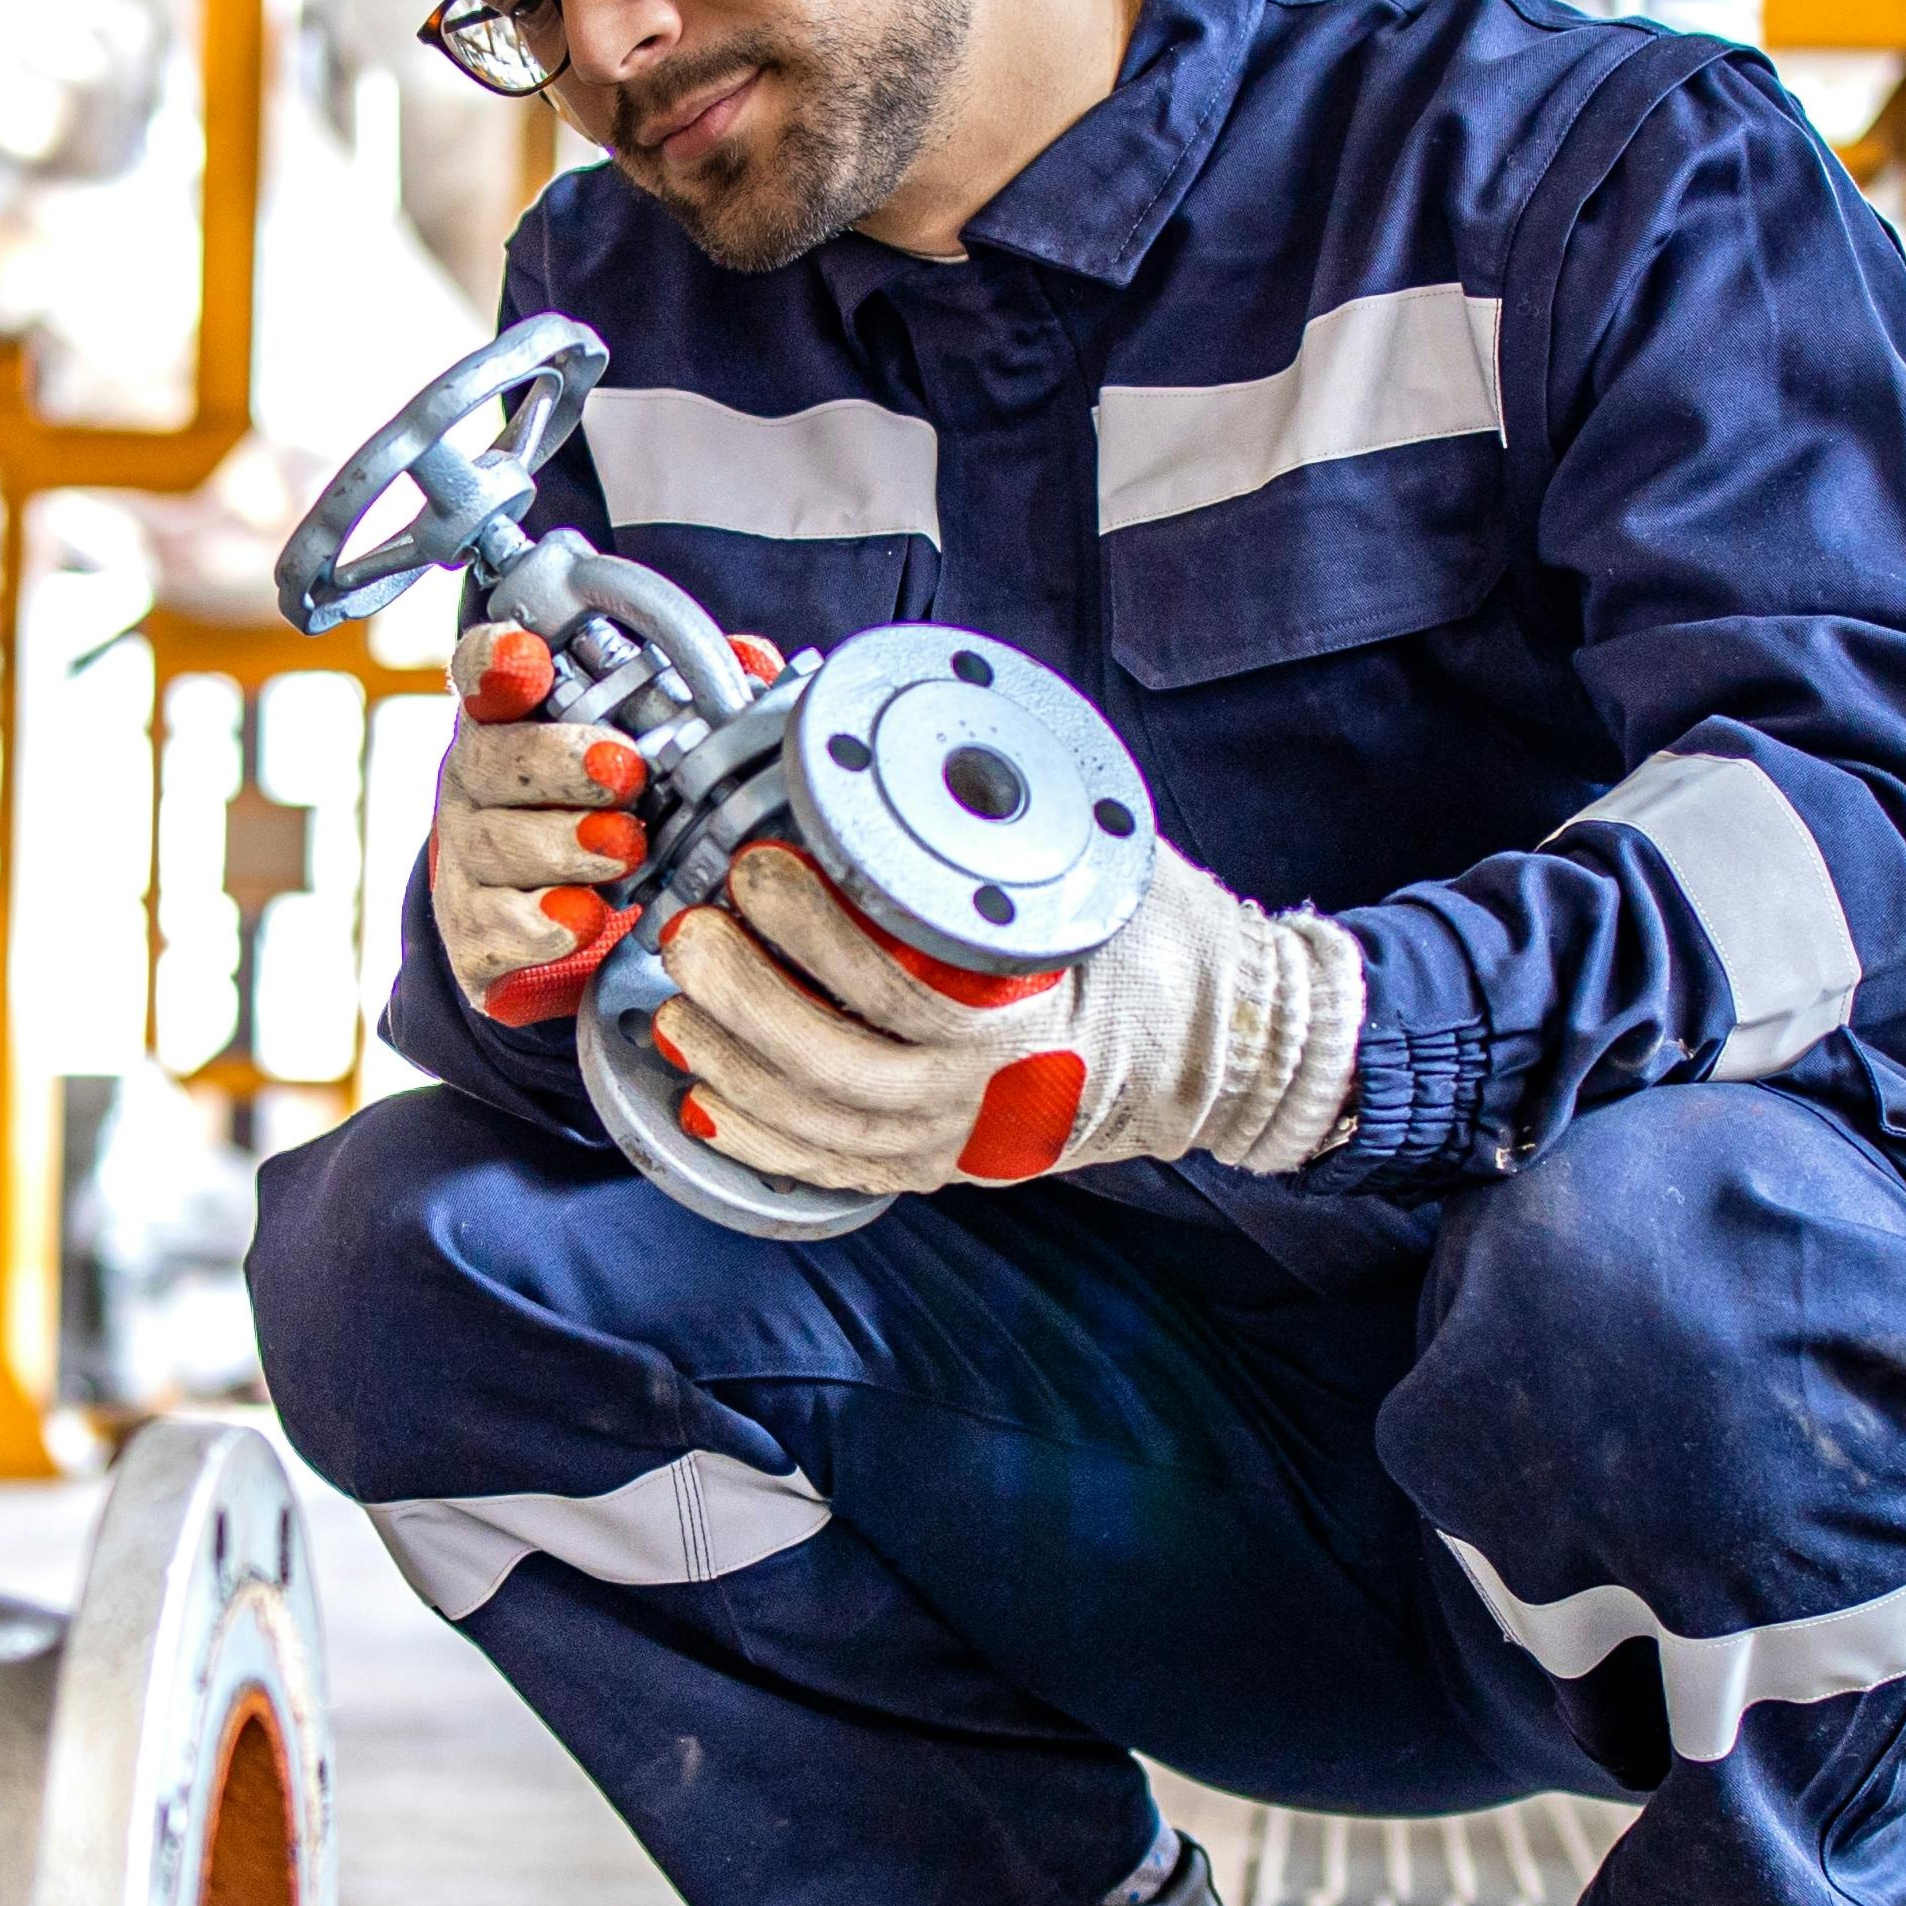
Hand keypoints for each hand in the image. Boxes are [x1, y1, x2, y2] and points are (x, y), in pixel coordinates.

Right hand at [426, 618, 767, 1023]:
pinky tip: (582, 920)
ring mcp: (465, 860)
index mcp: (511, 721)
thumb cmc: (614, 816)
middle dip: (557, 761)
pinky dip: (538, 925)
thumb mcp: (646, 754)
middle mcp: (475, 783)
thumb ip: (688, 702)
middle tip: (624, 771)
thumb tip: (749, 661)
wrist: (568, 926)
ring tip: (624, 848)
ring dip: (561, 845)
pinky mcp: (470, 935)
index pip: (481, 672)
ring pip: (494, 844)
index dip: (496, 659)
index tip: (525, 654)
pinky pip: (492, 927)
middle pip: (489, 760)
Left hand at [640, 837, 1362, 1193]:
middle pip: (838, 1067)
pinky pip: (835, 1169)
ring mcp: (959, 1143)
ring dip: (736, 1067)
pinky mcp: (941, 1165)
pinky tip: (706, 1102)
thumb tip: (923, 736)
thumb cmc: (1168, 951)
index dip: (817, 932)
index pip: (903, 987)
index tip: (761, 866)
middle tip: (692, 930)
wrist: (1225, 1053)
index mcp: (1032, 1023)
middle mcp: (988, 1099)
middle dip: (748, 999)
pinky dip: (762, 1140)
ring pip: (822, 1124)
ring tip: (679, 1004)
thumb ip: (1014, 818)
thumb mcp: (1108, 872)